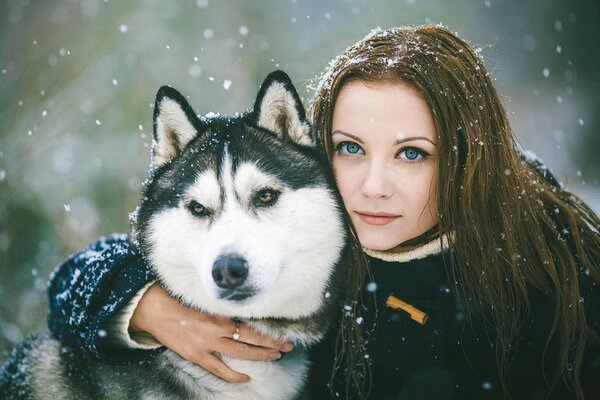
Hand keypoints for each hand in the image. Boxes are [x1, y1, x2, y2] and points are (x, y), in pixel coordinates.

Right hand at [129, 283, 292, 382]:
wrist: (152, 307)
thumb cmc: (179, 296)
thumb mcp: (205, 295)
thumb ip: (224, 302)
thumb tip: (247, 303)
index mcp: (220, 312)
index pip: (252, 324)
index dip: (270, 332)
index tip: (284, 332)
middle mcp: (216, 329)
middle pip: (251, 340)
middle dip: (272, 344)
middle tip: (287, 346)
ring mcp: (206, 344)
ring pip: (240, 354)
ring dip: (260, 357)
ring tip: (274, 357)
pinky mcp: (195, 355)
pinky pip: (218, 369)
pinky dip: (233, 375)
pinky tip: (246, 377)